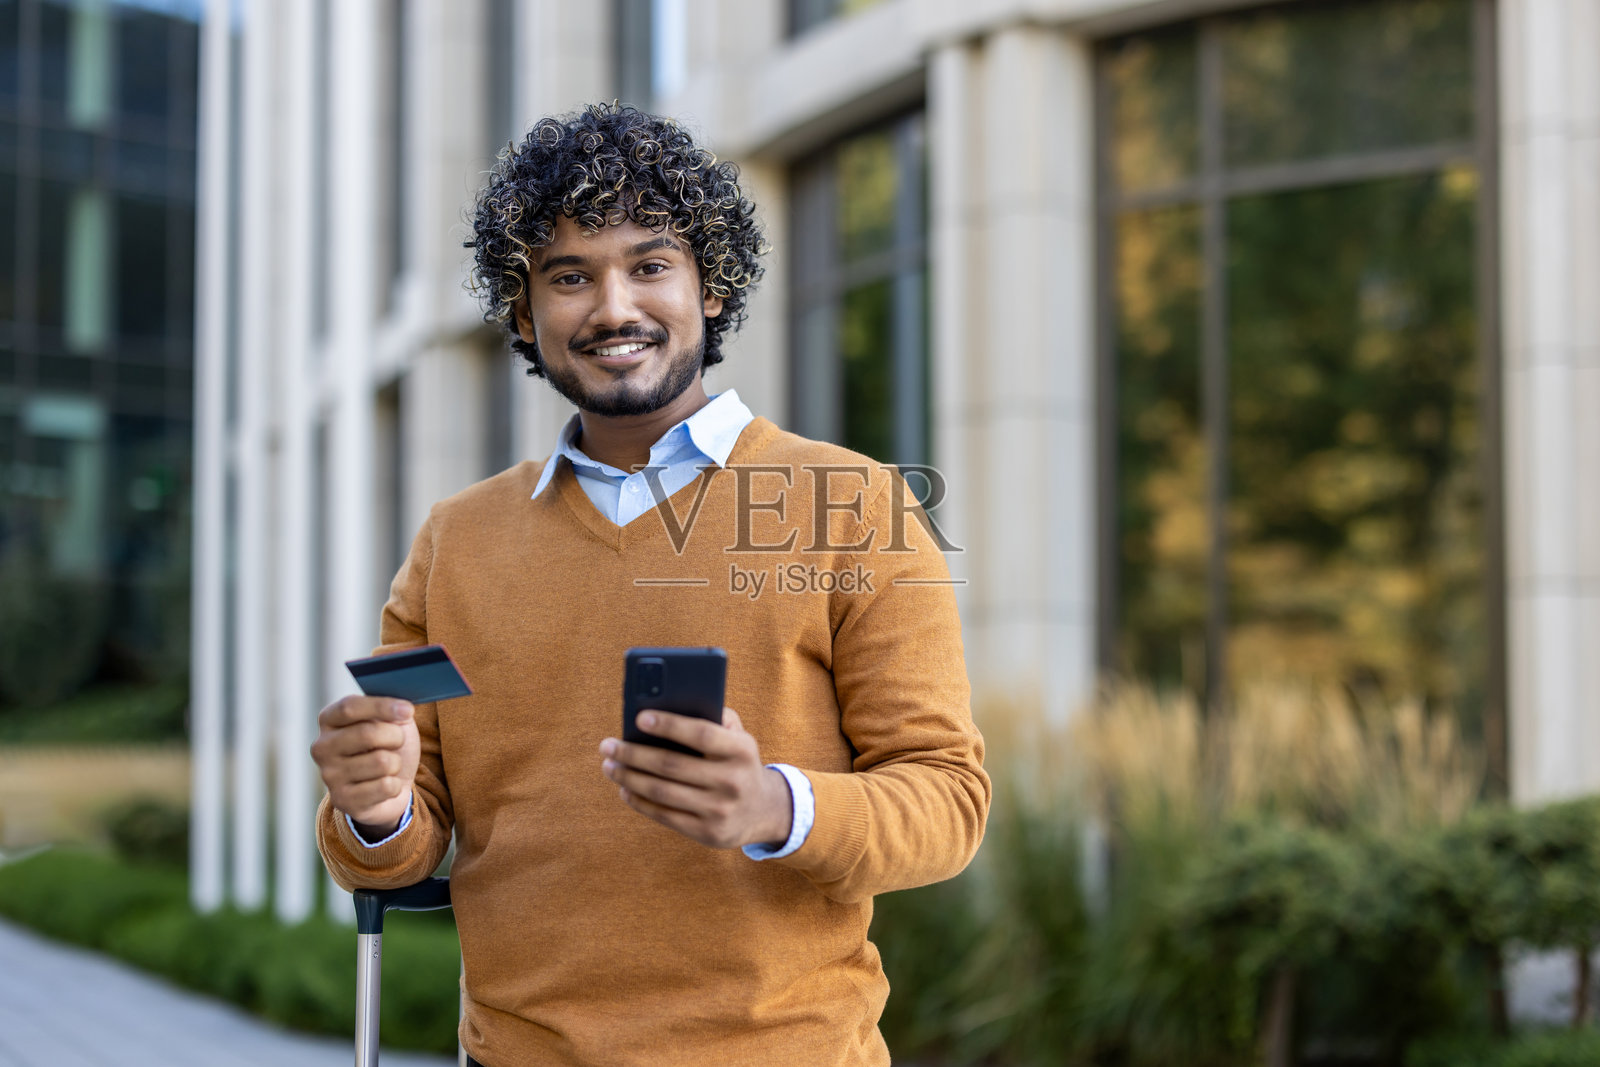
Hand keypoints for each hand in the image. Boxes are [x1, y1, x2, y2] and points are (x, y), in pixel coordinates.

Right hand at [311, 695, 419, 837]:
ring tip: (388, 766)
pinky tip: (385, 785)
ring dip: (396, 763)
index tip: (408, 710)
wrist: (389, 785)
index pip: (349, 707)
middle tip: (398, 741)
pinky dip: (395, 785)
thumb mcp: (390, 720)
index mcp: (328, 720)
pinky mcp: (342, 800)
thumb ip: (390, 710)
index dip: (382, 706)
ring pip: (382, 762)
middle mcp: (322, 747)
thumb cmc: (387, 745)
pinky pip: (385, 787)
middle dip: (396, 737)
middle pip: (367, 734)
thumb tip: (403, 711)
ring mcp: (329, 776)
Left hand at [599, 708, 792, 849]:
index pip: (701, 734)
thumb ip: (713, 717)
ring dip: (629, 778)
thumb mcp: (738, 737)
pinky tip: (624, 789)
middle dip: (633, 754)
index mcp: (742, 751)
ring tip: (609, 766)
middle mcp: (732, 782)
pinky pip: (664, 815)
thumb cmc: (737, 762)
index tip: (639, 717)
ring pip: (662, 792)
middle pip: (672, 765)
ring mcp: (719, 810)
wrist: (763, 810)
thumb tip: (667, 706)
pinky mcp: (707, 833)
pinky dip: (639, 801)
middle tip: (607, 745)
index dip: (669, 725)